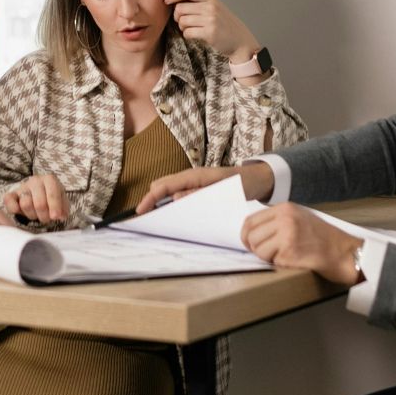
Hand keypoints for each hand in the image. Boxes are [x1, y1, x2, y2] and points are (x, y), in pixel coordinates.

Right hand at [1, 173, 68, 225]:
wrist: (37, 192)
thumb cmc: (51, 198)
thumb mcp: (62, 200)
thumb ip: (63, 208)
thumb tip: (60, 216)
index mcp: (50, 180)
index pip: (52, 194)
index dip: (54, 207)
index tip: (55, 217)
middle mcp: (35, 181)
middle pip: (39, 203)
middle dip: (44, 216)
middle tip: (46, 219)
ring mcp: (23, 187)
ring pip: (26, 205)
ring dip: (32, 215)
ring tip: (36, 215)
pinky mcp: (11, 194)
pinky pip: (9, 201)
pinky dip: (13, 208)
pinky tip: (19, 212)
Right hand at [135, 161, 273, 213]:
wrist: (256, 179)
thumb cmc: (240, 184)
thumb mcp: (221, 191)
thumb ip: (198, 194)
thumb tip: (174, 197)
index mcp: (194, 175)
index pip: (164, 185)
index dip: (150, 198)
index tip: (140, 212)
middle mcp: (190, 176)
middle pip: (161, 186)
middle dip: (151, 201)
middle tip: (146, 219)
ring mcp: (192, 182)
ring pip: (167, 190)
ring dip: (160, 203)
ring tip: (155, 218)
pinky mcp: (195, 188)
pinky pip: (176, 194)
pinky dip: (170, 203)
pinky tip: (171, 213)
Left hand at [165, 0, 260, 64]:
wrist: (241, 42)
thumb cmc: (226, 25)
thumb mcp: (216, 8)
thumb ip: (200, 3)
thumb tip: (177, 1)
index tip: (166, 1)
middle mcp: (211, 7)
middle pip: (180, 8)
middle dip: (177, 16)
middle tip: (183, 22)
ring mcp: (210, 20)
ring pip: (182, 21)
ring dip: (182, 27)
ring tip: (191, 29)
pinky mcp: (209, 33)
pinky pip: (187, 32)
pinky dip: (187, 35)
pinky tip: (195, 36)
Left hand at [240, 203, 362, 283]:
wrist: (345, 253)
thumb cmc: (324, 238)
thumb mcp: (300, 218)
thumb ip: (277, 221)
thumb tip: (253, 232)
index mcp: (285, 209)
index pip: (250, 221)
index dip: (246, 235)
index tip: (249, 244)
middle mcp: (284, 219)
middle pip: (251, 236)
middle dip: (256, 249)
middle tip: (268, 254)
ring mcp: (287, 235)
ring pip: (258, 250)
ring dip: (268, 258)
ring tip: (285, 256)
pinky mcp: (289, 252)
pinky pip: (272, 262)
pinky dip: (279, 265)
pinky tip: (294, 261)